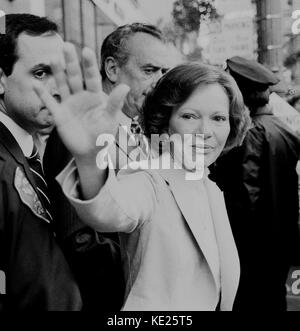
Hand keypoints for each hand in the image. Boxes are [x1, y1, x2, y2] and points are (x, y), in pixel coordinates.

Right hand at [34, 43, 129, 162]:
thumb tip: (126, 86)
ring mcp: (69, 104)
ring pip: (63, 85)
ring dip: (58, 73)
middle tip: (67, 45)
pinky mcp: (59, 114)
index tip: (86, 50)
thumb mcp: (109, 119)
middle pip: (75, 77)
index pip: (92, 78)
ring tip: (54, 58)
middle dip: (72, 62)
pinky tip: (36, 84)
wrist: (90, 152)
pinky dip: (43, 94)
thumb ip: (115, 103)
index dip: (89, 65)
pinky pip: (50, 103)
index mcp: (95, 96)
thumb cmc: (102, 136)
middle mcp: (81, 97)